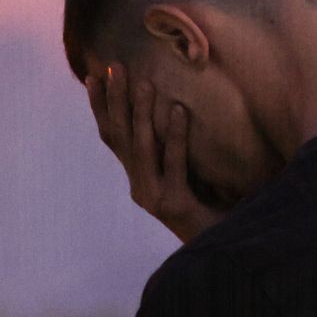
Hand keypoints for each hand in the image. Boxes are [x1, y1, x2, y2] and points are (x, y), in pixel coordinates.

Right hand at [86, 62, 225, 245]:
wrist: (222, 249)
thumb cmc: (210, 208)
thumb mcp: (184, 175)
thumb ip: (171, 151)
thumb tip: (172, 106)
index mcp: (139, 180)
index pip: (113, 138)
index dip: (100, 108)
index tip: (94, 76)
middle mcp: (140, 188)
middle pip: (120, 138)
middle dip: (115, 100)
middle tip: (115, 67)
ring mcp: (155, 198)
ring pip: (142, 148)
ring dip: (142, 112)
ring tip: (146, 82)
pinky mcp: (176, 204)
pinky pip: (174, 163)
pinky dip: (176, 135)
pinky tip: (180, 110)